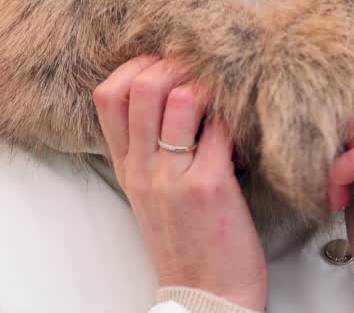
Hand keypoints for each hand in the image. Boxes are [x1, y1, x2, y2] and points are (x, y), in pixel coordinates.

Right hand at [93, 56, 266, 310]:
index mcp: (127, 168)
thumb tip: (177, 100)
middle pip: (140, 85)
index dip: (137, 65)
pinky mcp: (209, 185)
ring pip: (179, 97)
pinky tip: (246, 127)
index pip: (107, 95)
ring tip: (225, 95)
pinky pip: (220, 127)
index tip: (168, 65)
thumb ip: (155, 151)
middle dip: (175, 63)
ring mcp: (173, 176)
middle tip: (203, 70)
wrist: (207, 299)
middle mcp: (143, 168)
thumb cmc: (191, 245)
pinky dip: (235, 115)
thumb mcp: (155, 195)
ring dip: (207, 83)